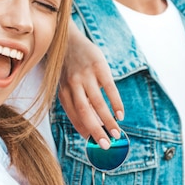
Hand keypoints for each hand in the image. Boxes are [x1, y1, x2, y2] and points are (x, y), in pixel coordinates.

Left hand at [59, 23, 123, 148]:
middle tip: (107, 145)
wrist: (68, 40)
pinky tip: (120, 114)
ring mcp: (85, 75)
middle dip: (95, 131)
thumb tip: (93, 124)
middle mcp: (72, 84)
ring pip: (97, 102)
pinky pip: (108, 88)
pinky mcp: (99, 66)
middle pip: (84, 111)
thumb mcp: (67, 84)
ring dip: (107, 120)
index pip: (73, 115)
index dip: (83, 130)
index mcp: (63, 91)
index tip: (93, 143)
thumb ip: (76, 101)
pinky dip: (115, 102)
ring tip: (117, 134)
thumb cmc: (69, 67)